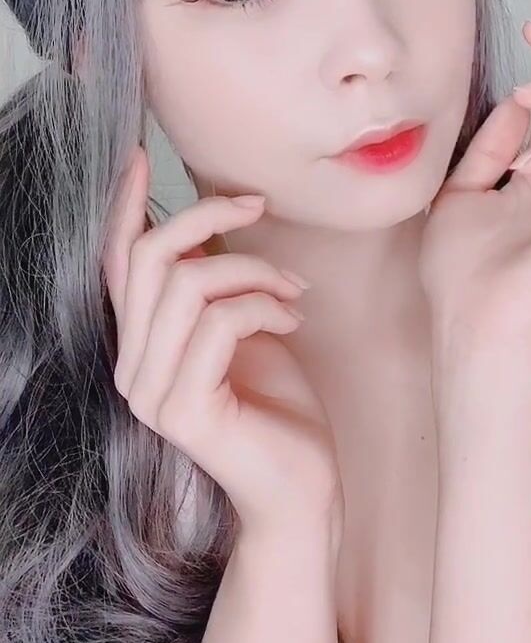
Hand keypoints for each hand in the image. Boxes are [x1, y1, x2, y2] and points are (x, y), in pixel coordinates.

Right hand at [103, 146, 343, 542]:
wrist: (302, 488)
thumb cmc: (277, 405)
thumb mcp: (240, 327)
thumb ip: (209, 285)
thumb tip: (201, 226)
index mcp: (141, 346)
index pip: (116, 263)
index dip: (124, 206)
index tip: (137, 154)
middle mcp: (131, 368)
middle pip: (149, 258)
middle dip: (208, 216)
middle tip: (258, 205)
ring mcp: (151, 393)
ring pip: (187, 283)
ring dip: (252, 269)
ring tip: (292, 289)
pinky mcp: (183, 410)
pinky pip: (219, 321)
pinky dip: (264, 304)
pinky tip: (292, 317)